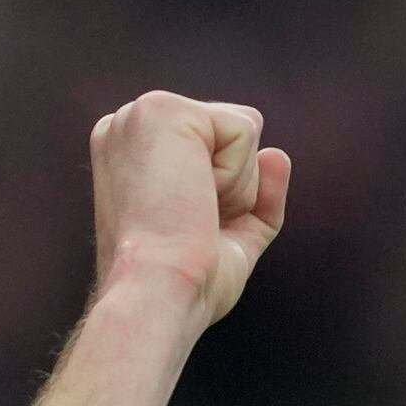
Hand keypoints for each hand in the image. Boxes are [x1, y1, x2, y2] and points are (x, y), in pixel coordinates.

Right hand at [91, 92, 289, 325]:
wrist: (158, 294)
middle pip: (233, 133)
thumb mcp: (229, 237)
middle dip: (232, 185)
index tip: (184, 228)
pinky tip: (196, 199)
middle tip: (190, 223)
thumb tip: (277, 155)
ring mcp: (142, 114)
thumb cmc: (184, 282)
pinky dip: (236, 177)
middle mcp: (128, 124)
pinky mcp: (163, 111)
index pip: (214, 145)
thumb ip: (257, 196)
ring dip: (235, 184)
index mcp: (131, 152)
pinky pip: (245, 131)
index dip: (222, 193)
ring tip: (190, 213)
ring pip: (243, 130)